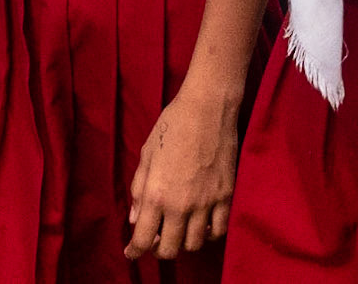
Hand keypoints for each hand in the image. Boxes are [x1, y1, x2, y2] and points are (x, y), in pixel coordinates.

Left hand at [125, 84, 239, 260]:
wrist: (208, 106)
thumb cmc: (173, 124)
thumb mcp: (147, 154)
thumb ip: (139, 188)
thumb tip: (135, 217)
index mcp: (156, 194)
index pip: (142, 239)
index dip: (134, 251)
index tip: (131, 252)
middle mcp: (181, 204)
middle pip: (169, 250)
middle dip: (158, 250)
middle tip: (156, 239)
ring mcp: (206, 201)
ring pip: (195, 244)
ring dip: (184, 242)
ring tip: (180, 230)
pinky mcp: (226, 194)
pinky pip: (219, 229)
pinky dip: (209, 233)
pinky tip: (203, 224)